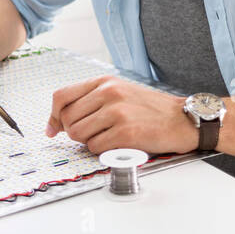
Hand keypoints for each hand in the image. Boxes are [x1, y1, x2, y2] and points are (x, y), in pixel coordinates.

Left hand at [45, 76, 199, 155]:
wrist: (181, 119)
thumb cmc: (150, 109)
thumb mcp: (119, 93)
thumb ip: (90, 101)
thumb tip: (58, 122)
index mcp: (104, 81)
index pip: (61, 96)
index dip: (53, 116)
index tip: (53, 129)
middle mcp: (108, 93)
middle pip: (68, 119)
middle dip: (74, 132)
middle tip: (92, 135)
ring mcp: (117, 112)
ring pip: (78, 135)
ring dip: (88, 142)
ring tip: (107, 138)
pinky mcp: (125, 133)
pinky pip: (95, 148)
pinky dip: (102, 151)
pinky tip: (117, 145)